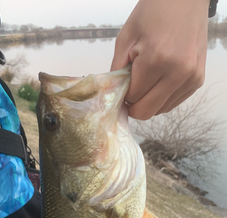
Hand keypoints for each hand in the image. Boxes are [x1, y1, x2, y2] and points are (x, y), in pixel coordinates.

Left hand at [111, 0, 208, 119]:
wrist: (185, 0)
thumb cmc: (153, 13)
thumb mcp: (126, 38)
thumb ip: (117, 71)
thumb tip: (114, 96)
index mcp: (157, 60)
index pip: (133, 97)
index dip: (124, 94)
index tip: (122, 86)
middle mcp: (178, 73)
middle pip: (147, 111)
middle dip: (134, 105)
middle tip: (130, 91)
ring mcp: (190, 78)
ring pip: (161, 110)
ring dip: (149, 101)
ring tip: (148, 79)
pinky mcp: (197, 80)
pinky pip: (173, 102)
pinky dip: (163, 97)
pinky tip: (160, 79)